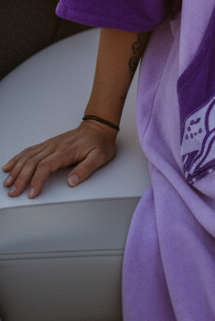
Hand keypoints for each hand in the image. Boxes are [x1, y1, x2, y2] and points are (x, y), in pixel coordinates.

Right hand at [2, 120, 117, 197]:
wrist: (98, 127)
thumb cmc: (99, 143)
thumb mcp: (100, 157)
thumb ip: (85, 169)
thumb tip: (71, 182)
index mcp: (65, 152)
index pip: (45, 166)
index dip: (36, 180)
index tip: (31, 193)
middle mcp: (54, 147)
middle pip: (32, 162)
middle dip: (20, 178)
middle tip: (13, 192)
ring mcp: (50, 145)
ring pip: (28, 156)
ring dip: (16, 169)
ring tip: (7, 182)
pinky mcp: (48, 144)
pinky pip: (29, 151)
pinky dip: (17, 158)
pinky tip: (10, 165)